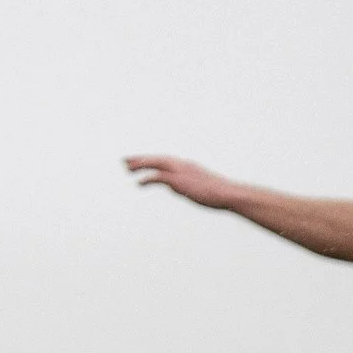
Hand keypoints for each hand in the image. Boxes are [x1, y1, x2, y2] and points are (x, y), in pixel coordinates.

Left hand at [125, 155, 240, 207]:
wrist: (227, 194)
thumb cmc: (218, 193)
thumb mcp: (200, 186)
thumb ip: (186, 185)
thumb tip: (176, 187)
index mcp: (187, 165)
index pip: (164, 160)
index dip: (151, 160)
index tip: (139, 161)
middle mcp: (182, 165)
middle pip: (157, 159)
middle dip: (140, 159)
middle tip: (125, 160)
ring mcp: (181, 171)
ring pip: (156, 164)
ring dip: (141, 165)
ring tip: (127, 168)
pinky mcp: (180, 181)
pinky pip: (159, 177)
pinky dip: (148, 179)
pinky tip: (139, 183)